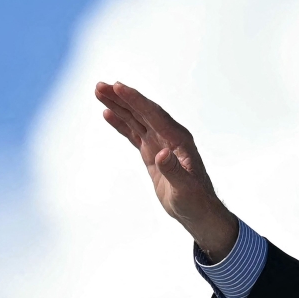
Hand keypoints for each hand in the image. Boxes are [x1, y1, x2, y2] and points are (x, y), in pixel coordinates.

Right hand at [95, 81, 238, 261]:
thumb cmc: (196, 201)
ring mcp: (161, 144)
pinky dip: (122, 123)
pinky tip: (108, 113)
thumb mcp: (185, 189)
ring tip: (100, 92)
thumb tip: (163, 154)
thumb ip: (173, 171)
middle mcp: (170, 137)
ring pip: (137, 120)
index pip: (154, 115)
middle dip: (123, 98)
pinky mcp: (153, 153)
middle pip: (143, 112)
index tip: (118, 87)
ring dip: (119, 106)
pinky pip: (134, 133)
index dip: (136, 100)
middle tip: (100, 86)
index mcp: (179, 140)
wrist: (198, 212)